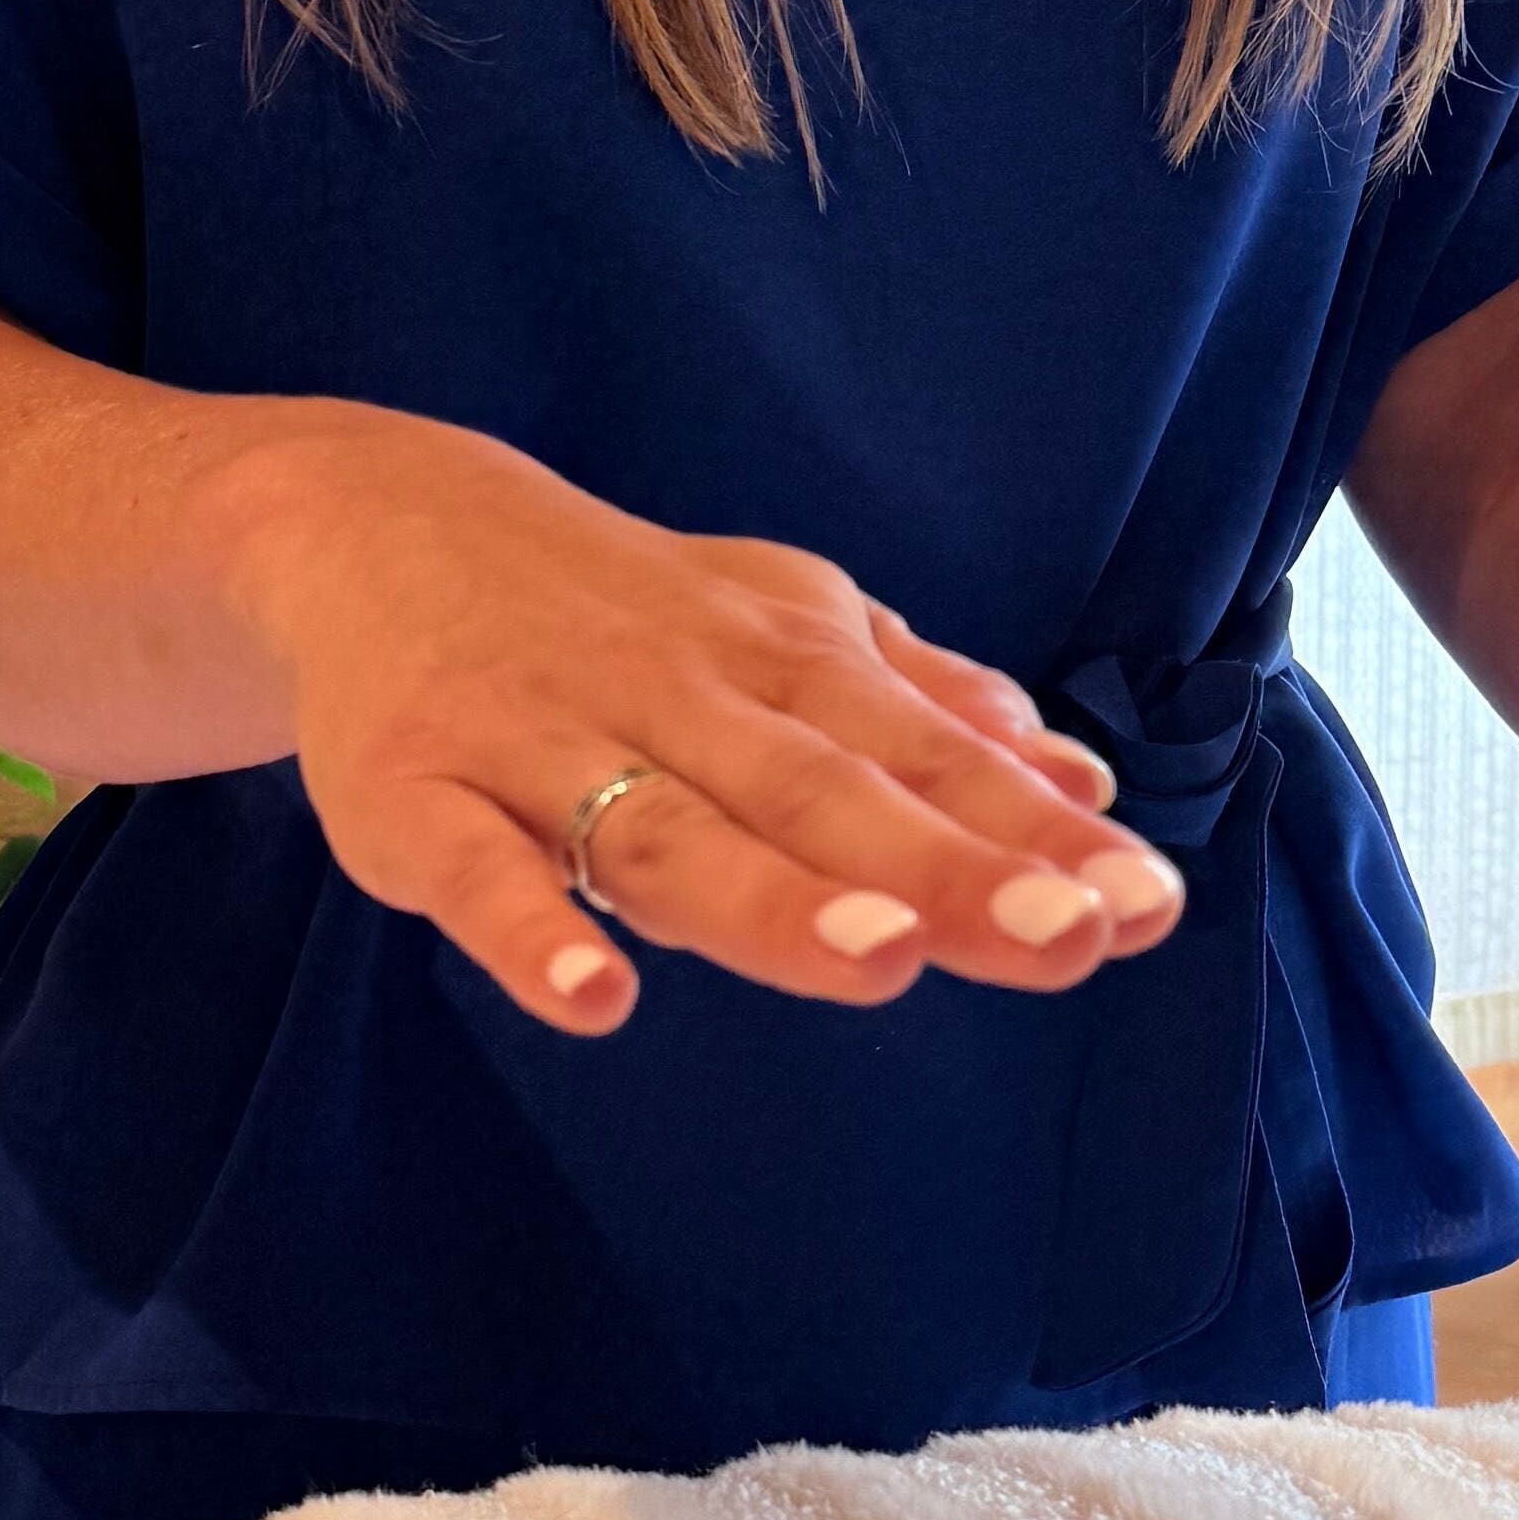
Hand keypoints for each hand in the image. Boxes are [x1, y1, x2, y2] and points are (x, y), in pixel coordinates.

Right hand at [223, 406, 1186, 1031]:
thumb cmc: (617, 608)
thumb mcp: (780, 628)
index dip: (1032, 834)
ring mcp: (540, 745)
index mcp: (781, 663)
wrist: (375, 521)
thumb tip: (1078, 785)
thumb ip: (923, 711)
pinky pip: (474, 870)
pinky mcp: (414, 797)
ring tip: (877, 963)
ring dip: (770, 897)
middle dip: (944, 867)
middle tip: (1067, 938)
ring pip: (665, 832)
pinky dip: (529, 929)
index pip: (925, 756)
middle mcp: (678, 695)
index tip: (1142, 903)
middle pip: (820, 792)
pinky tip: (595, 999)